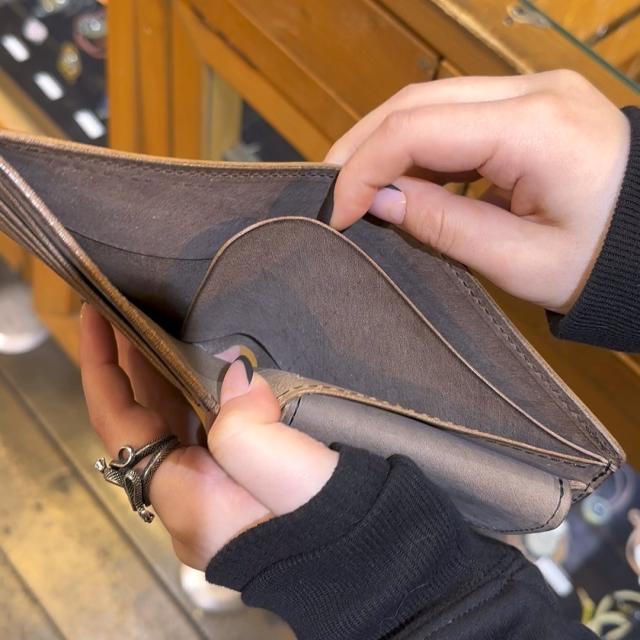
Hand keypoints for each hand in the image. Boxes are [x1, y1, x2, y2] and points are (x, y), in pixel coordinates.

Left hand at [80, 305, 337, 569]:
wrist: (360, 552)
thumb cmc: (324, 520)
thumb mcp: (285, 472)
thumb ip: (246, 423)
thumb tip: (236, 376)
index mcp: (184, 498)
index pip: (119, 426)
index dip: (102, 367)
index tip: (95, 316)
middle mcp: (184, 498)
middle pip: (138, 423)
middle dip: (128, 367)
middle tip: (125, 313)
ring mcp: (207, 493)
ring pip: (166, 427)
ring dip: (156, 378)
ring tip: (154, 330)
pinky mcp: (231, 484)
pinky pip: (195, 431)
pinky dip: (188, 394)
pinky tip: (196, 366)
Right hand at [326, 70, 629, 311]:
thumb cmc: (601, 264)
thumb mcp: (519, 262)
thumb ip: (443, 226)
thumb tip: (378, 202)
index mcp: (534, 129)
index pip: (417, 129)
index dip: (364, 169)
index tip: (338, 214)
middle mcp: (532, 90)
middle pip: (417, 101)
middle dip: (363, 147)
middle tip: (333, 193)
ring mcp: (534, 88)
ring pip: (431, 101)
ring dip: (387, 144)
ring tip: (362, 191)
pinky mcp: (531, 101)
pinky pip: (456, 114)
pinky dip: (420, 147)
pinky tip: (405, 181)